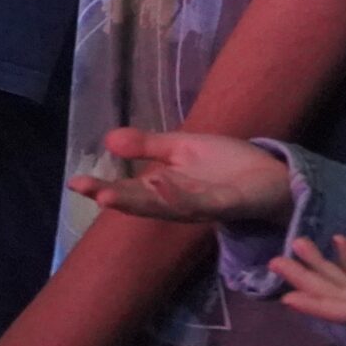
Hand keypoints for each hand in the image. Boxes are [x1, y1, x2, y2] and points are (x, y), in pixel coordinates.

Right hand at [67, 127, 294, 224]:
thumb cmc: (226, 165)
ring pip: (166, 206)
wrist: (271, 177)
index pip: (130, 189)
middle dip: (115, 197)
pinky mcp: (227, 202)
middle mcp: (180, 201)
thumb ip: (148, 147)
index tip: (74, 181)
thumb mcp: (182, 149)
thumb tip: (108, 139)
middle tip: (87, 191)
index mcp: (167, 188)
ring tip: (110, 195)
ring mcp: (203, 204)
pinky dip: (179, 196)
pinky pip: (201, 202)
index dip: (103, 187)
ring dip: (140, 201)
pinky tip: (160, 183)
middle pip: (143, 202)